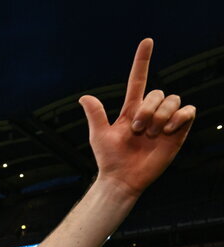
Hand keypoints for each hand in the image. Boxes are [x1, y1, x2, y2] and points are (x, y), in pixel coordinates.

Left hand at [79, 39, 195, 198]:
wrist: (122, 178)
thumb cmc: (109, 159)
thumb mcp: (99, 135)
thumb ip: (96, 115)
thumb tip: (84, 97)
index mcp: (131, 110)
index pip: (138, 80)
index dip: (142, 61)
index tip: (147, 41)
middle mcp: (150, 112)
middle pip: (158, 93)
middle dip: (148, 109)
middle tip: (137, 130)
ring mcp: (165, 121)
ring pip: (173, 99)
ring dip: (160, 116)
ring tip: (151, 134)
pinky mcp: (178, 131)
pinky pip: (189, 111)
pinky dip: (179, 118)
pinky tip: (167, 131)